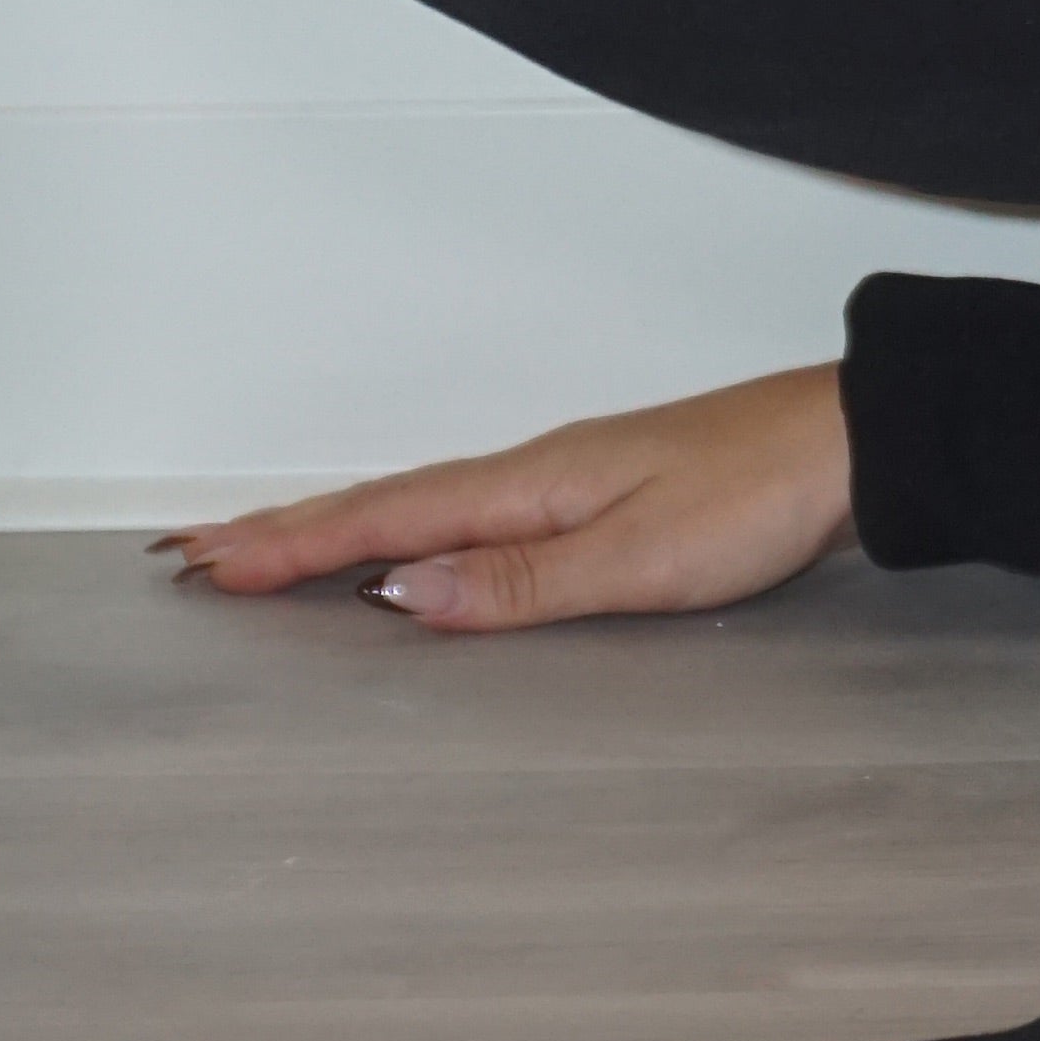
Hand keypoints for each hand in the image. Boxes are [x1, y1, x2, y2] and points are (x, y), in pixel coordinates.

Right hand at [156, 362, 857, 630]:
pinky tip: (400, 552)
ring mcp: (559, 484)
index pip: (384, 519)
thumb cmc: (759, 494)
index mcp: (528, 486)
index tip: (206, 562)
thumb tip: (399, 594)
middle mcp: (530, 476)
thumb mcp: (639, 557)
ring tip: (262, 552)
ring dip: (335, 530)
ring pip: (418, 509)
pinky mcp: (593, 498)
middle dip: (285, 533)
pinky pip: (466, 515)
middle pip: (382, 505)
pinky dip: (407, 529)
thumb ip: (518, 583)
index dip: (293, 547)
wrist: (846, 446)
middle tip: (192, 555)